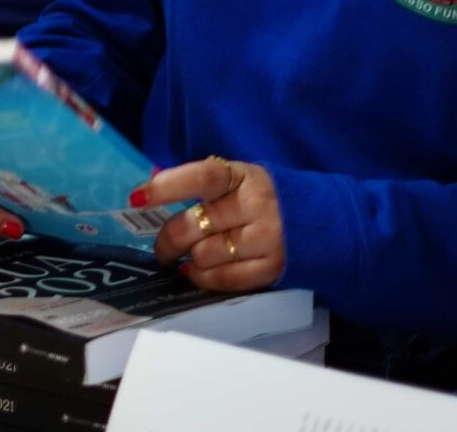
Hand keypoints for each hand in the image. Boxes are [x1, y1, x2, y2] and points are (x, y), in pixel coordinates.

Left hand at [137, 155, 286, 291]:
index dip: (167, 186)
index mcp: (242, 176)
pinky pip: (225, 279)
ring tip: (185, 258)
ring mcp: (267, 238)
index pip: (201, 176)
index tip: (137, 199)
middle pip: (193, 226)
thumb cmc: (263, 198)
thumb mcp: (239, 179)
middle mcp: (256, 205)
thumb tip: (148, 197)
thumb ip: (202, 186)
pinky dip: (203, 278)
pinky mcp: (273, 268)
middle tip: (160, 248)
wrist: (320, 222)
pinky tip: (196, 273)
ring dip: (187, 260)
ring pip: (204, 256)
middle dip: (167, 240)